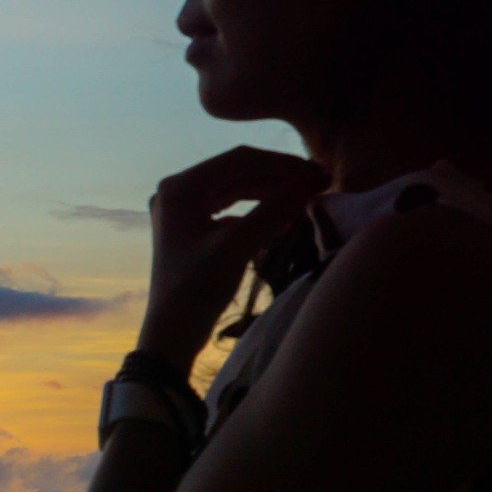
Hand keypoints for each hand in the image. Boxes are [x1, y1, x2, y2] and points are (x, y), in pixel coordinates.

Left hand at [139, 146, 327, 374]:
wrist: (172, 332)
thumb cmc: (197, 288)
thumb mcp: (238, 246)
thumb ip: (273, 210)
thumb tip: (309, 182)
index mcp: (179, 187)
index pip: (239, 160)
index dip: (282, 164)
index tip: (317, 172)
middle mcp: (177, 191)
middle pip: (237, 171)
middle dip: (279, 176)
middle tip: (319, 182)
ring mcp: (182, 209)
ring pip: (236, 189)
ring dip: (271, 192)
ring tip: (307, 197)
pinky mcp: (191, 228)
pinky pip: (230, 208)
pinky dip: (257, 210)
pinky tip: (285, 218)